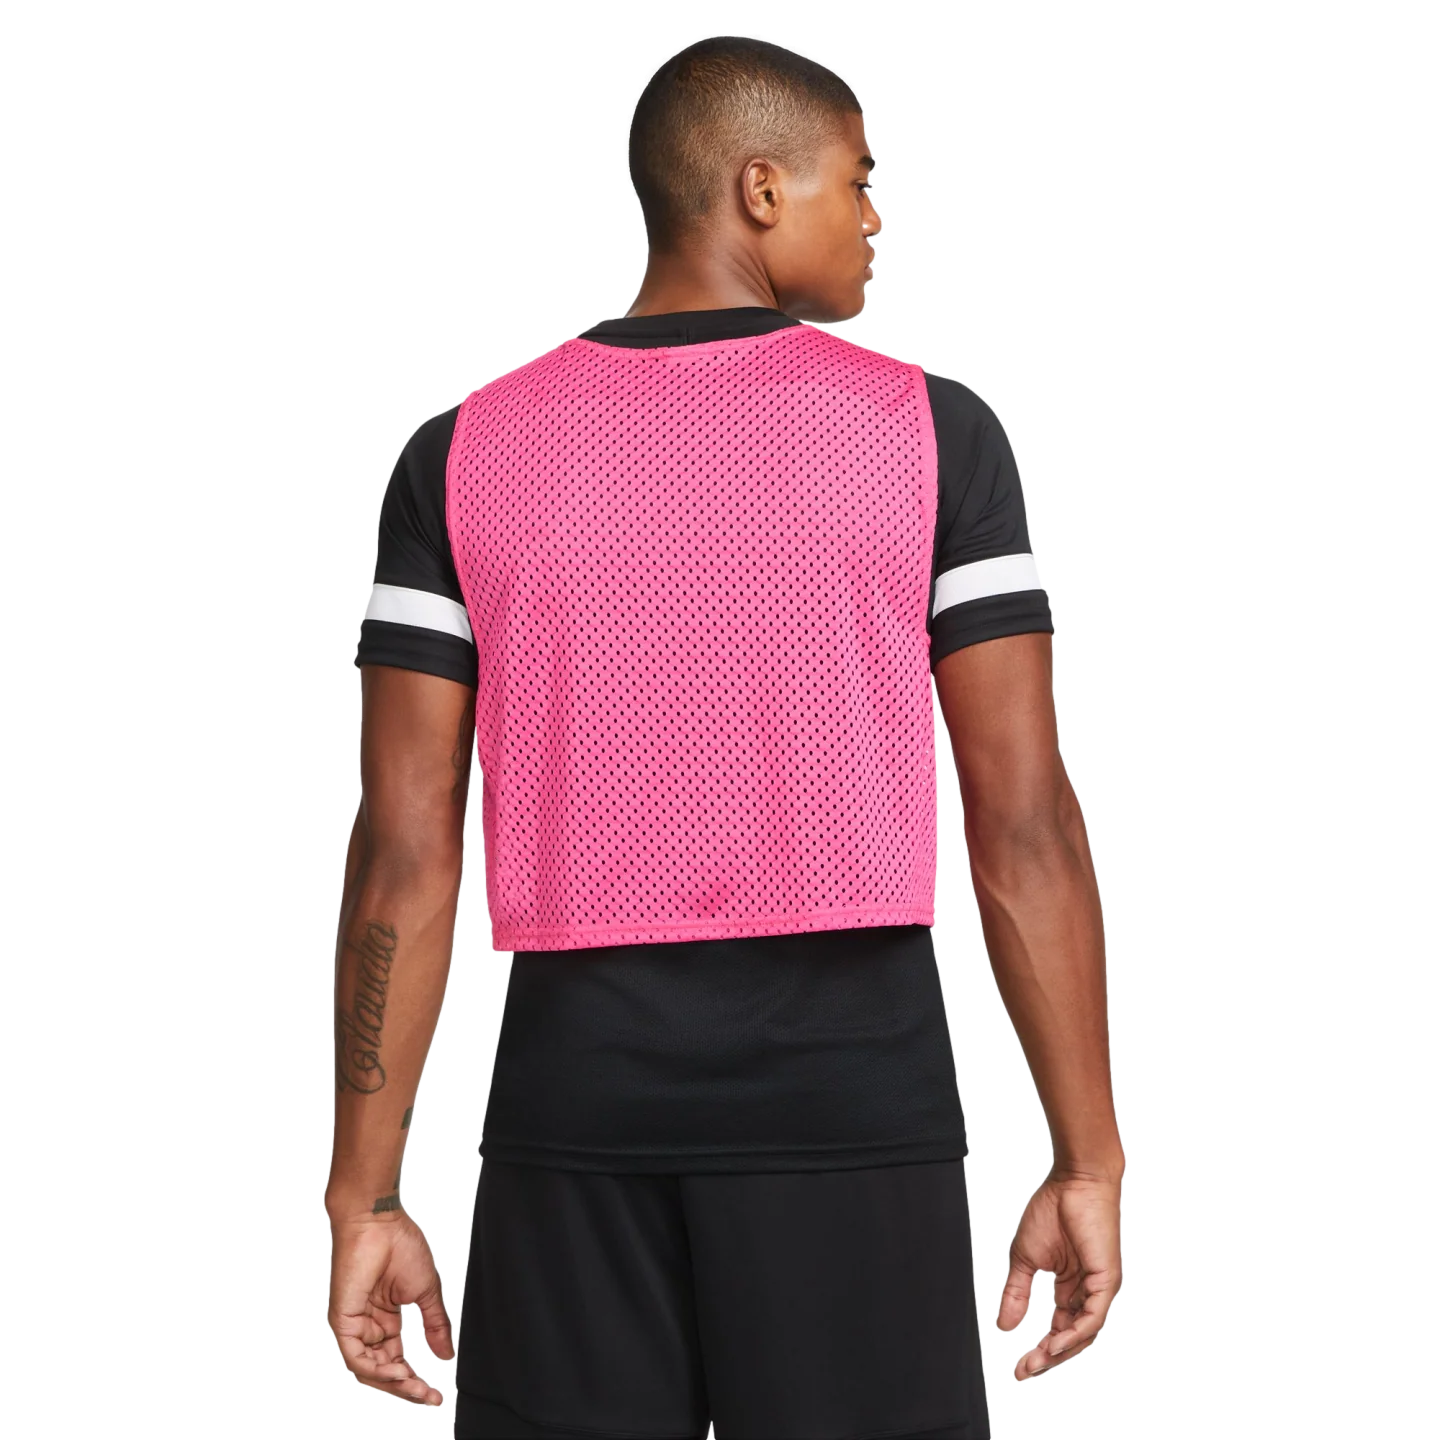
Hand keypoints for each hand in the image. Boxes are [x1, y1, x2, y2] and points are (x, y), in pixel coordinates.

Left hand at [327, 1207, 454, 1407]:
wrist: (380, 1222)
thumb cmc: (399, 1244)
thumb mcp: (426, 1292)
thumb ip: (435, 1325)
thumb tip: (447, 1353)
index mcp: (385, 1319)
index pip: (397, 1359)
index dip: (415, 1379)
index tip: (435, 1394)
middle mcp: (368, 1326)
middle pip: (383, 1370)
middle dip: (406, 1387)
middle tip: (428, 1397)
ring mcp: (355, 1325)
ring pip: (369, 1370)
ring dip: (393, 1383)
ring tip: (416, 1386)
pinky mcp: (344, 1321)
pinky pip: (356, 1357)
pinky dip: (376, 1369)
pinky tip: (398, 1372)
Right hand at [997, 1163, 1124, 1383]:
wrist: (1072, 1183)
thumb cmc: (1053, 1210)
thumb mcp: (1024, 1258)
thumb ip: (1015, 1292)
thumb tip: (1005, 1323)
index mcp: (1069, 1286)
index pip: (1057, 1328)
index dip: (1039, 1348)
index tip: (1019, 1365)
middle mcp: (1086, 1291)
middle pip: (1070, 1337)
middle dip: (1048, 1357)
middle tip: (1025, 1371)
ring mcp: (1099, 1288)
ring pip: (1084, 1332)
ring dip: (1060, 1350)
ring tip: (1037, 1361)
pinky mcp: (1107, 1280)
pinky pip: (1093, 1316)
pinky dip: (1075, 1333)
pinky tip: (1056, 1343)